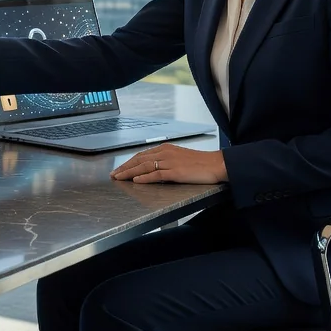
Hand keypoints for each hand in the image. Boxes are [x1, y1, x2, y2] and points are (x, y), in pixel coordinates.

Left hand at [111, 144, 226, 183]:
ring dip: (129, 172)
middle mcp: (165, 153)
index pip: (142, 155)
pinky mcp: (175, 172)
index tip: (119, 168)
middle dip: (124, 167)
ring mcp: (170, 162)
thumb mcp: (179, 158)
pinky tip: (136, 181)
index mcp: (165, 148)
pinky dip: (144, 177)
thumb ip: (166, 161)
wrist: (216, 164)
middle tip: (114, 174)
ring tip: (119, 178)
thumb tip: (153, 169)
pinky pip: (156, 174)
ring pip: (144, 166)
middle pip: (139, 159)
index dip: (129, 162)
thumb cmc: (200, 163)